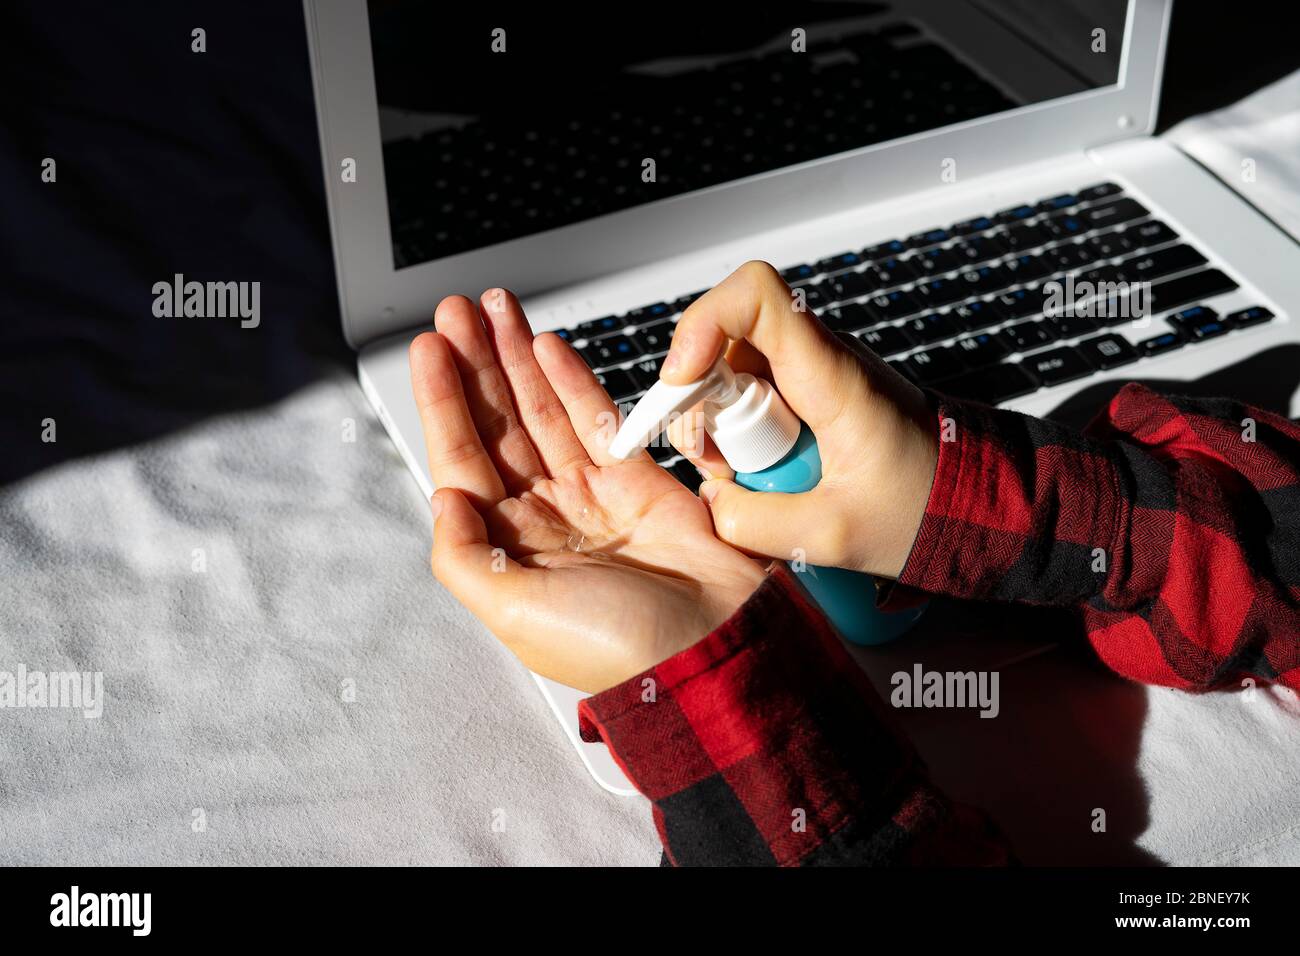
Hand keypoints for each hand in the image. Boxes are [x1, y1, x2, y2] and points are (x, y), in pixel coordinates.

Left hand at [409, 289, 765, 693]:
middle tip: (457, 310)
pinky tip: (547, 347)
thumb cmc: (618, 647)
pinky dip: (571, 380)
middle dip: (477, 365)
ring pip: (542, 412)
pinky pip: (596, 419)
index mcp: (508, 547)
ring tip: (495, 309)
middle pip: (498, 425)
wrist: (711, 646)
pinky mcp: (638, 480)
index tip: (430, 348)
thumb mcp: (516, 613)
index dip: (444, 402)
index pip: (463, 459)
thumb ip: (464, 557)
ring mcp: (590, 495)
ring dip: (517, 360)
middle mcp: (544, 516)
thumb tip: (441, 495)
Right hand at [660, 261, 938, 578]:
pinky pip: (754, 398)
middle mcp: (820, 358)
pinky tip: (756, 478)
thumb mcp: (832, 536)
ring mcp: (814, 373)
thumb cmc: (924, 507)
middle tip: (714, 462)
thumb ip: (755, 521)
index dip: (701, 325)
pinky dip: (740, 436)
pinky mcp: (812, 394)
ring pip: (732, 372)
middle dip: (698, 401)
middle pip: (725, 341)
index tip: (682, 383)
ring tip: (739, 479)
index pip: (754, 295)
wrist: (976, 503)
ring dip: (718, 424)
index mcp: (831, 374)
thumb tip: (711, 500)